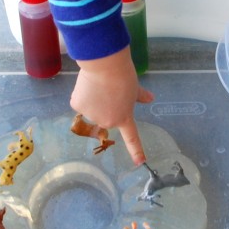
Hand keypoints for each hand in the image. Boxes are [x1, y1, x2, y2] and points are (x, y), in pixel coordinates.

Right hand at [70, 47, 153, 164]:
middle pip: (104, 115)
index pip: (131, 137)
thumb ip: (140, 96)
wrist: (105, 65)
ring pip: (90, 108)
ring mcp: (92, 116)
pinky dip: (81, 94)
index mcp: (124, 118)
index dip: (136, 150)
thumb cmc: (123, 76)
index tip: (140, 162)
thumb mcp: (135, 88)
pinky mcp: (78, 106)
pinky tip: (86, 84)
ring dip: (92, 99)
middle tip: (107, 89)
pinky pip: (79, 101)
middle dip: (104, 104)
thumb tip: (151, 99)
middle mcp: (108, 122)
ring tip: (97, 84)